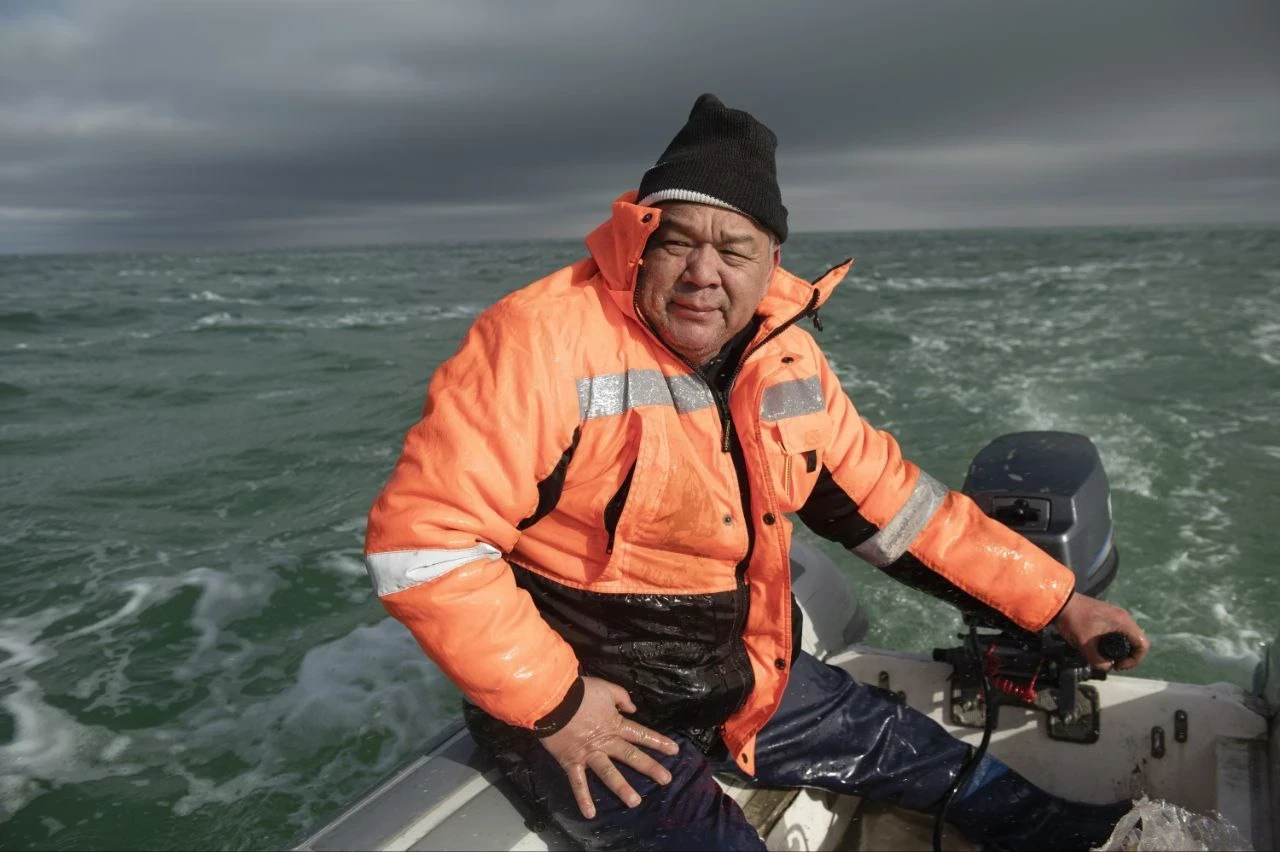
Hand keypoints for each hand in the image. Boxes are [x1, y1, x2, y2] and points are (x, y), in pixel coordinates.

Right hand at [538, 676, 679, 818]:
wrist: (553, 698)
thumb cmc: (580, 692)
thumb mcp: (606, 688)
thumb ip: (622, 698)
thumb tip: (633, 709)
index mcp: (615, 724)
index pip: (641, 734)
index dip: (658, 742)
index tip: (675, 751)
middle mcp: (605, 742)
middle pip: (631, 756)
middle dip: (650, 767)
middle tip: (666, 780)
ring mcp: (589, 754)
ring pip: (608, 773)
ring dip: (622, 788)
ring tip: (635, 802)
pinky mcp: (571, 762)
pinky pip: (578, 783)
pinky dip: (583, 798)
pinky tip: (590, 814)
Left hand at [1052, 593, 1149, 670]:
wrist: (1060, 603)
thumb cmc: (1073, 620)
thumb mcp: (1084, 644)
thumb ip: (1097, 660)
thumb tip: (1107, 667)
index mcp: (1123, 622)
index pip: (1143, 644)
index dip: (1135, 660)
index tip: (1118, 665)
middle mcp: (1123, 618)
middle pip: (1137, 641)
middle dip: (1128, 656)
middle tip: (1113, 663)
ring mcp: (1116, 615)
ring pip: (1128, 637)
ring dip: (1121, 649)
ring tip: (1107, 657)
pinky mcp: (1108, 616)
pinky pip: (1119, 632)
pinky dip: (1115, 642)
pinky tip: (1101, 647)